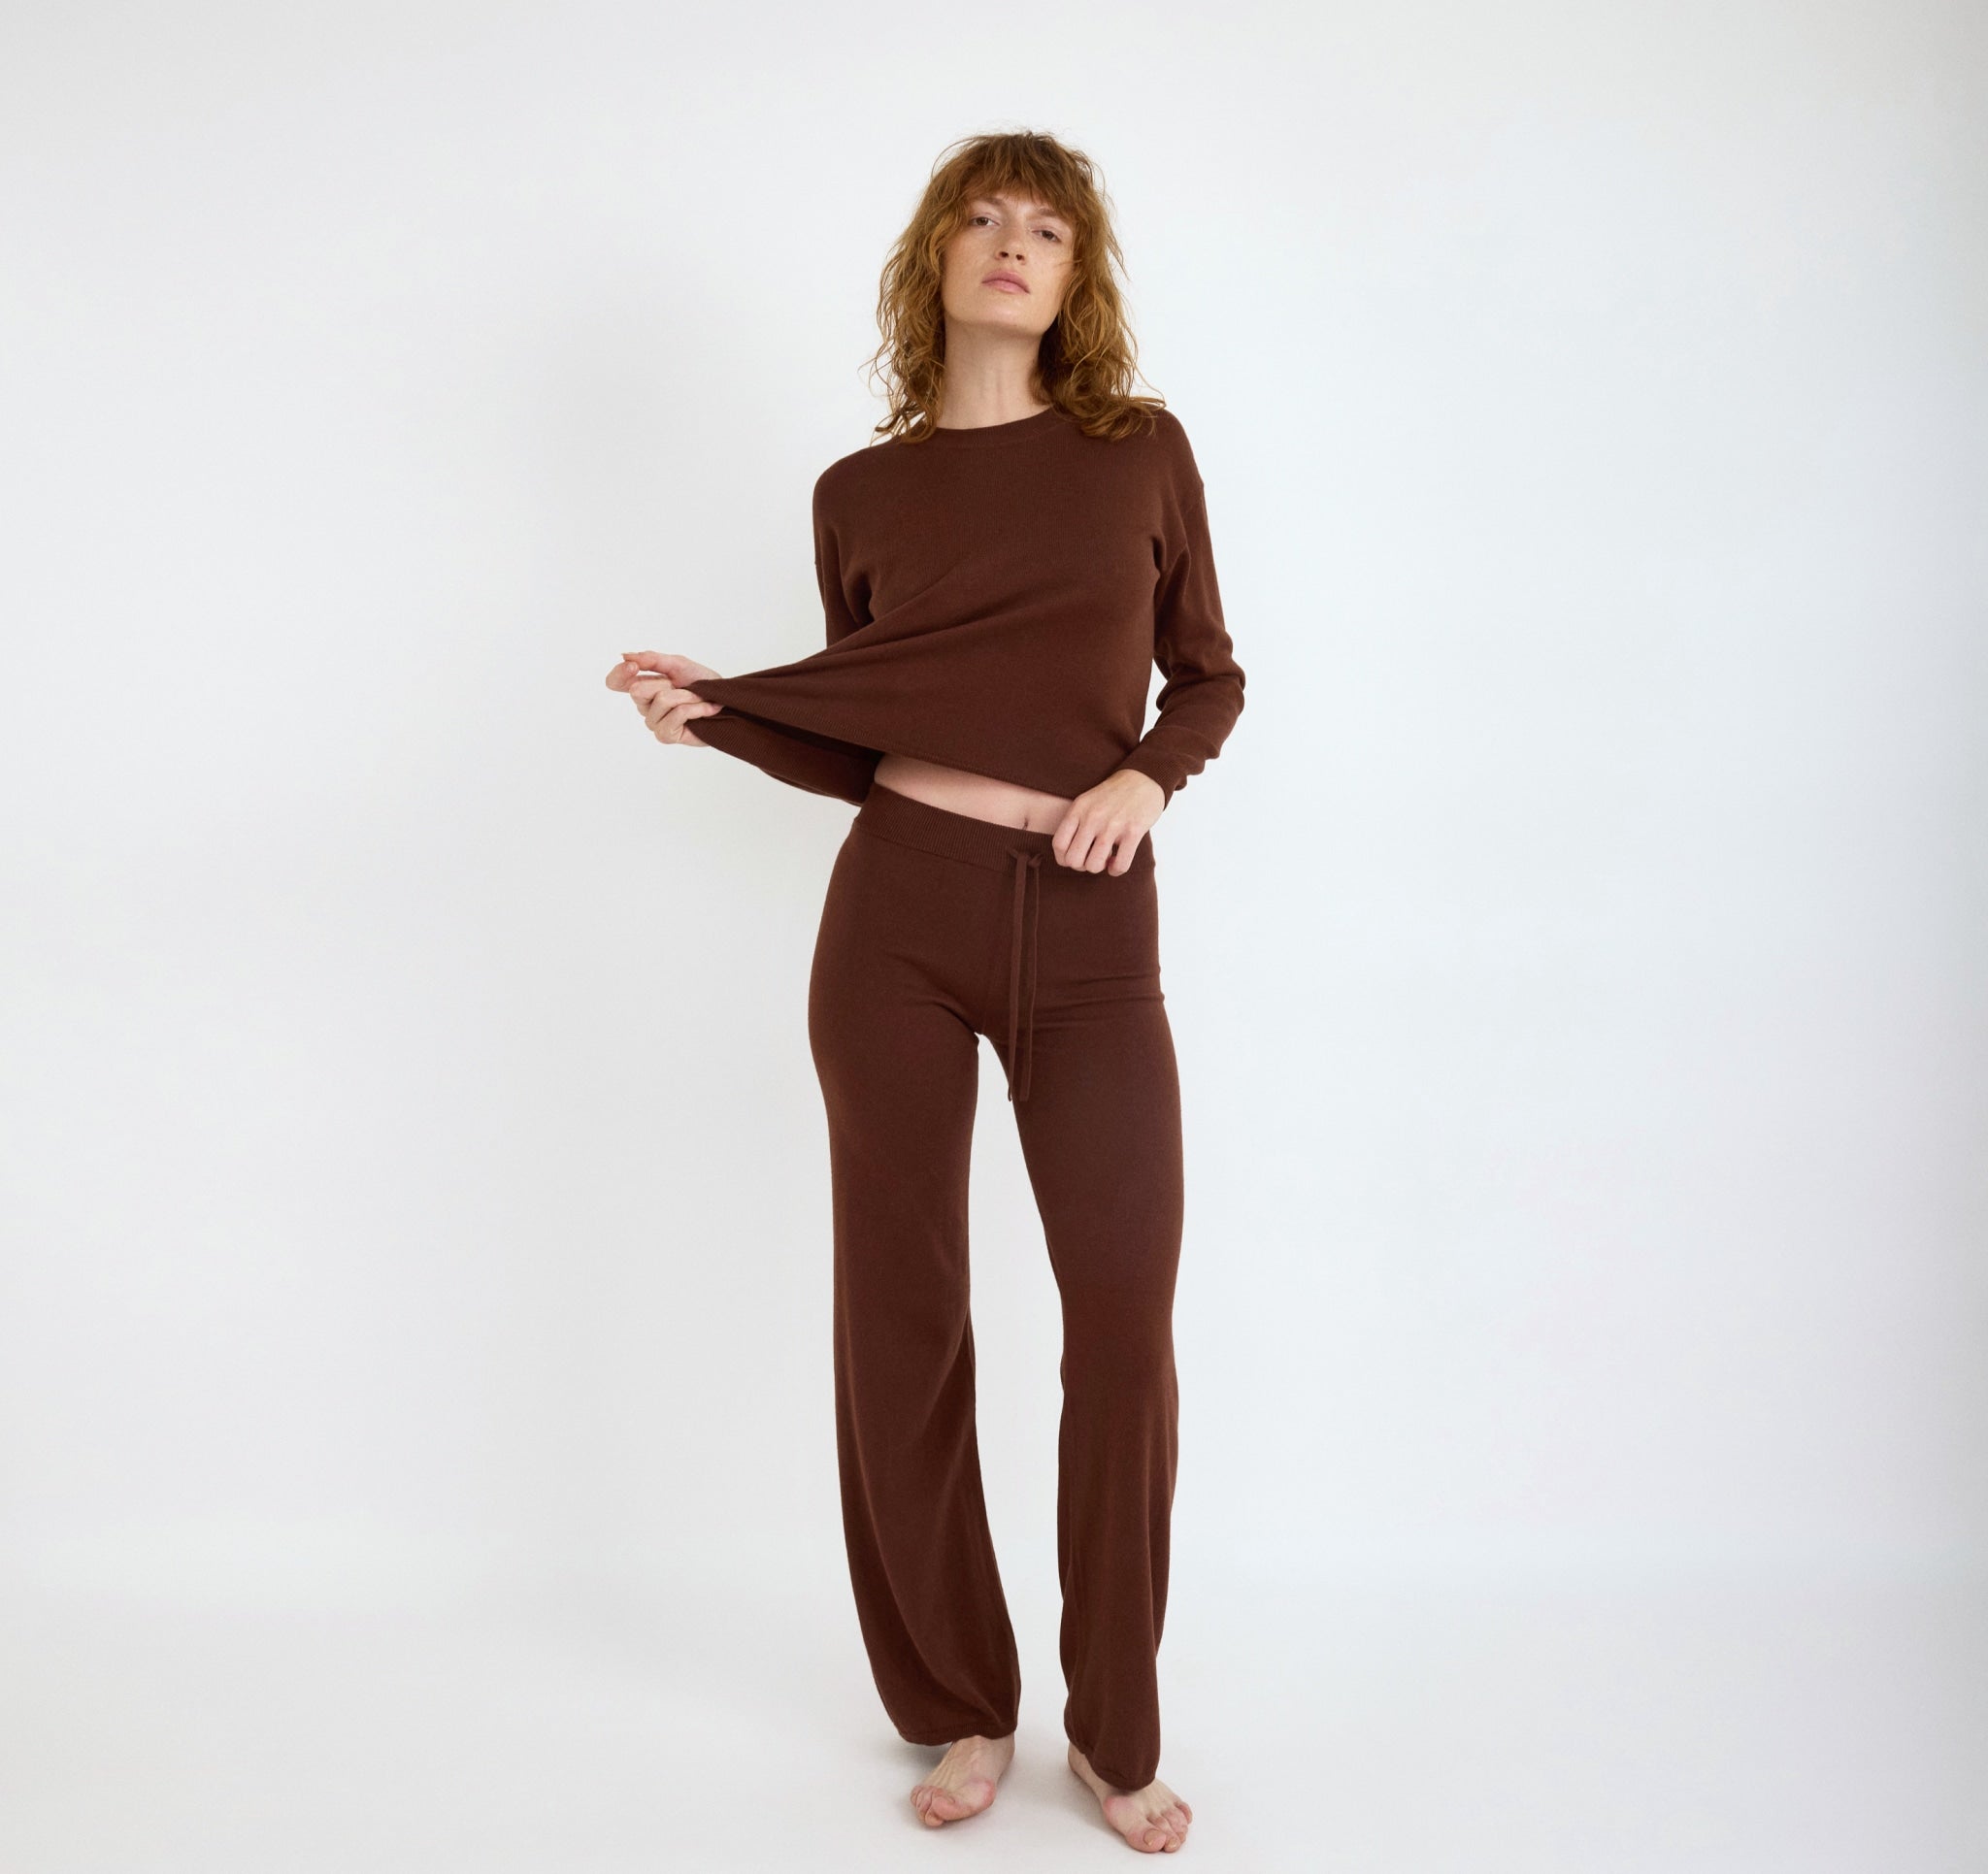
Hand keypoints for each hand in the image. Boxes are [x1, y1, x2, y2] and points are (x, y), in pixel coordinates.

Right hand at [608, 651, 724, 747]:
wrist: (725, 700)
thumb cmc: (702, 683)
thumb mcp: (678, 665)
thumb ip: (652, 660)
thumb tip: (625, 656)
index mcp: (641, 686)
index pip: (614, 682)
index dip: (619, 674)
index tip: (633, 666)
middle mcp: (643, 706)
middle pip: (638, 690)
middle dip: (667, 682)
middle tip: (684, 686)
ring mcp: (653, 722)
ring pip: (662, 700)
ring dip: (688, 696)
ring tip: (698, 698)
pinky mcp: (666, 735)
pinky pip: (678, 714)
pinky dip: (697, 708)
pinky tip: (706, 709)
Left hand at [1050, 768, 1164, 875]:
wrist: (1143, 778)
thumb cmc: (1112, 796)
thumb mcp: (1086, 801)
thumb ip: (1075, 823)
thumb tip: (1066, 856)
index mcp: (1078, 809)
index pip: (1058, 845)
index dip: (1064, 858)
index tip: (1075, 857)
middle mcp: (1093, 817)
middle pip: (1073, 860)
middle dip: (1081, 865)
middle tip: (1091, 857)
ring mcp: (1113, 825)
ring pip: (1094, 865)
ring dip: (1099, 867)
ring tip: (1105, 858)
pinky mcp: (1133, 832)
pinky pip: (1120, 865)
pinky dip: (1116, 870)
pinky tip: (1117, 863)